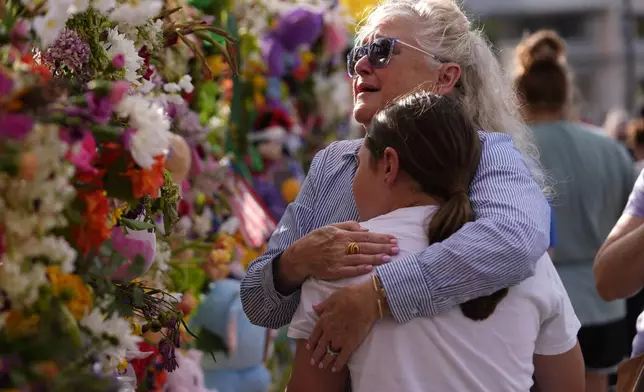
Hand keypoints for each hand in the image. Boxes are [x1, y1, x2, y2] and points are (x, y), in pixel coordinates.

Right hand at [280, 221, 397, 283]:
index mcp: (341, 235)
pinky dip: (359, 269)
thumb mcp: (329, 227)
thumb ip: (347, 226)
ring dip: (375, 258)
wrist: (300, 256)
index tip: (393, 239)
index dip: (380, 238)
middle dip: (382, 248)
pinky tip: (370, 269)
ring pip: (360, 259)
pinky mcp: (333, 271)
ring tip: (389, 258)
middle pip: (366, 247)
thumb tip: (365, 229)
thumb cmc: (315, 240)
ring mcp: (337, 259)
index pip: (366, 236)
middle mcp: (340, 246)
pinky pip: (349, 271)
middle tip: (396, 249)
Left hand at [307, 280, 379, 371]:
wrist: (364, 302)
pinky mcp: (350, 345)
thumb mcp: (332, 298)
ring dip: (324, 361)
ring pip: (329, 353)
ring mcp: (339, 340)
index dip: (311, 342)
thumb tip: (314, 308)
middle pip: (320, 346)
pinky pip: (342, 358)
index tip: (308, 348)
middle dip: (316, 355)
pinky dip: (338, 364)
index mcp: (324, 320)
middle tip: (312, 362)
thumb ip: (322, 306)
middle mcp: (329, 332)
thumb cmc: (349, 296)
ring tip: (321, 367)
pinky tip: (335, 369)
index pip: (315, 334)